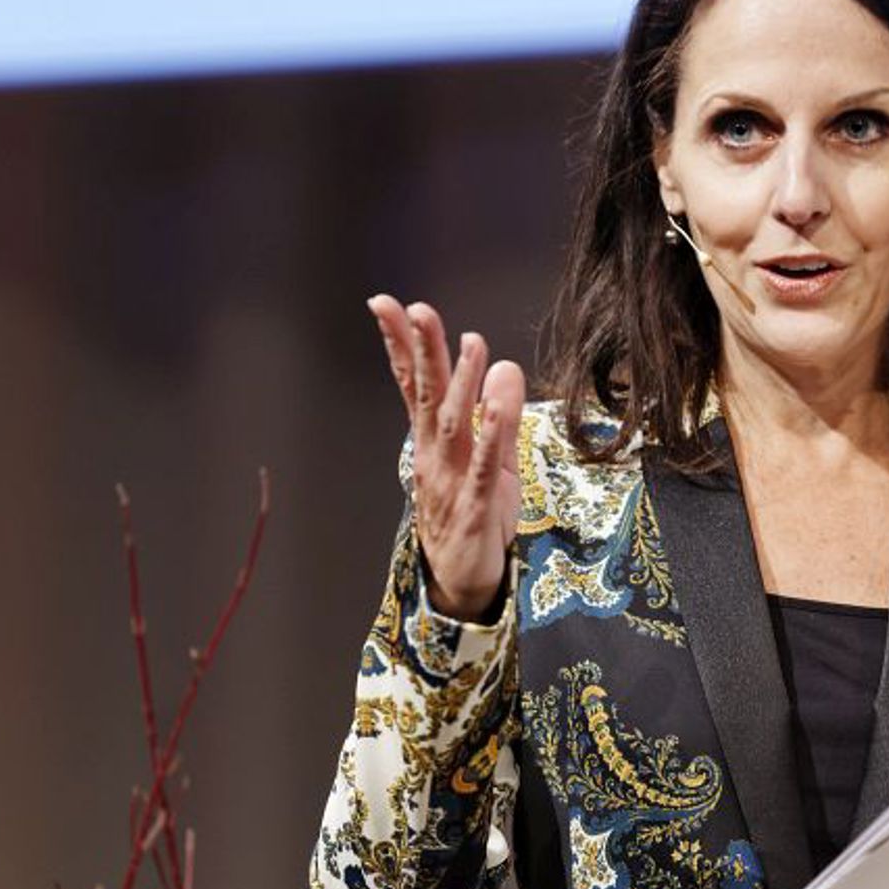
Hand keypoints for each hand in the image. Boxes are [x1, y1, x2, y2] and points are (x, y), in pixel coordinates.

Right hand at [367, 294, 525, 622]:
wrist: (463, 583)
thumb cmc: (474, 516)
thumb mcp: (490, 460)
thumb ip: (499, 414)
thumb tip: (502, 362)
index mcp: (435, 443)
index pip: (415, 386)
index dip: (403, 345)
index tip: (387, 305)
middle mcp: (435, 457)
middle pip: (428, 397)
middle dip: (424, 352)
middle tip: (416, 309)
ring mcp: (453, 482)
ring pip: (455, 427)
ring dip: (462, 384)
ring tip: (471, 342)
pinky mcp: (475, 508)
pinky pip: (483, 468)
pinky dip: (490, 435)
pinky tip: (496, 405)